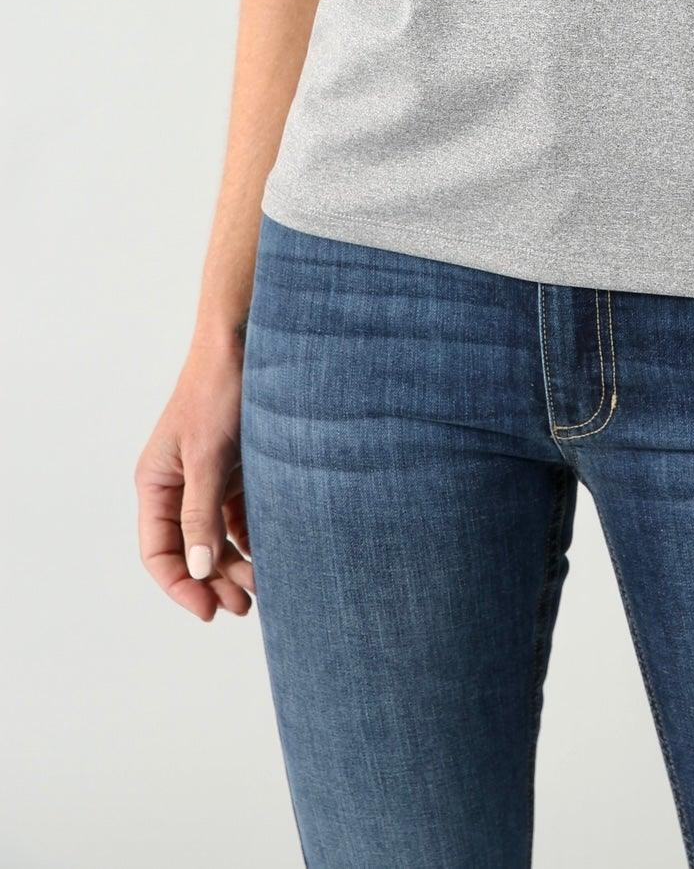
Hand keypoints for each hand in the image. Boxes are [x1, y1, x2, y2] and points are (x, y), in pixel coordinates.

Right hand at [135, 332, 254, 622]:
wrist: (250, 342)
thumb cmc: (219, 391)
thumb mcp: (208, 456)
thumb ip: (202, 513)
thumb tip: (199, 569)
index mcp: (157, 483)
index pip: (159, 551)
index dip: (181, 586)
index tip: (208, 612)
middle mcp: (179, 485)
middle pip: (191, 549)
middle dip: (214, 581)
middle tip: (244, 607)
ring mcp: (210, 477)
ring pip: (218, 536)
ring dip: (236, 563)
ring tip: (264, 586)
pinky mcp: (238, 468)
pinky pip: (241, 515)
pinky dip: (254, 537)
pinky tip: (274, 553)